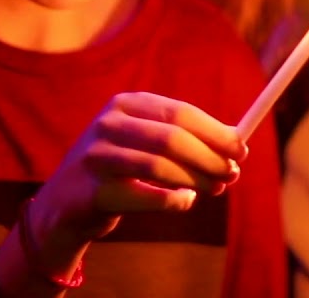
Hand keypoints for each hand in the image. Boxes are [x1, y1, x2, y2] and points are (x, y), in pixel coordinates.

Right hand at [31, 92, 245, 253]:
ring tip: (213, 190)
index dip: (215, 133)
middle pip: (171, 138)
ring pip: (159, 167)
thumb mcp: (148, 144)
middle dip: (208, 158)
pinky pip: (144, 197)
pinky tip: (183, 202)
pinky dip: (171, 202)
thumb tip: (236, 142)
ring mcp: (95, 156)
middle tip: (231, 175)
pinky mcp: (91, 191)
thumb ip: (186, 139)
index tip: (241, 150)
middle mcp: (108, 124)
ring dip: (194, 181)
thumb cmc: (120, 170)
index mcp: (126, 104)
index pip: (181, 113)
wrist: (67, 204)